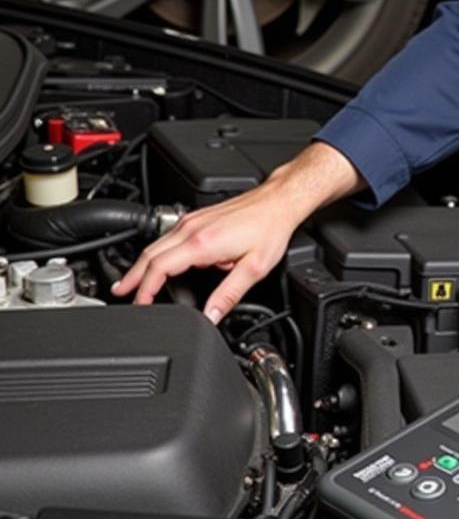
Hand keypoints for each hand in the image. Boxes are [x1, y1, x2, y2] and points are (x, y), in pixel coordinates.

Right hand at [112, 142, 362, 321]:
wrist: (278, 201)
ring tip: (130, 281)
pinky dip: (155, 252)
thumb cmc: (269, 228)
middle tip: (120, 294)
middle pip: (150, 255)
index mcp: (202, 242)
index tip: (139, 304)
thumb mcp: (253, 269)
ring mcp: (193, 220)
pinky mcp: (197, 217)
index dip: (145, 288)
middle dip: (132, 276)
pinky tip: (155, 262)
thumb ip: (228, 295)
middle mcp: (192, 228)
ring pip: (156, 244)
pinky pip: (167, 237)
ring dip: (141, 263)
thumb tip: (211, 316)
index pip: (159, 268)